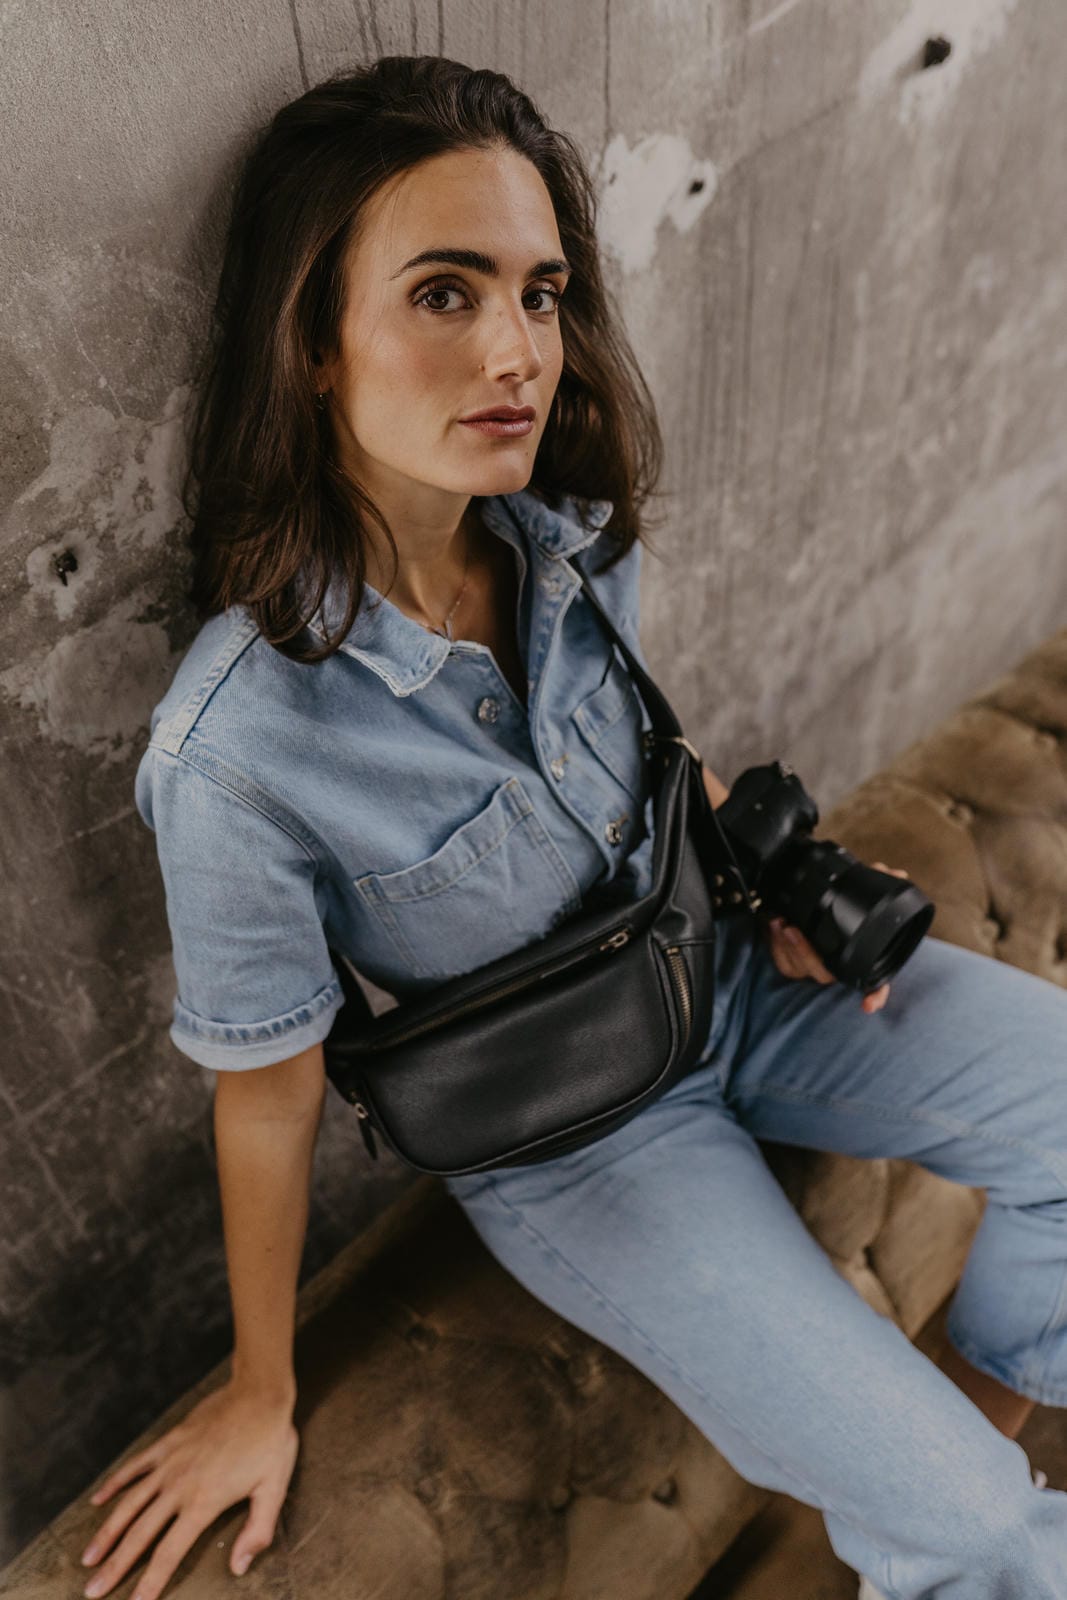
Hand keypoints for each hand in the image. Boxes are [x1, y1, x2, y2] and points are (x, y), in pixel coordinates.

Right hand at [79, 1380, 298, 1598]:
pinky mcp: (168, 1442)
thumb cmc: (270, 1443)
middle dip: (115, 1566)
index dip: (150, 1582)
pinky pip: (135, 1466)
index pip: (169, 1552)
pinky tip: (98, 1499)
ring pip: (129, 1503)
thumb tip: (238, 1568)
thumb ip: (257, 1531)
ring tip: (88, 1557)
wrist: (259, 1393)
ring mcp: (170, 1463)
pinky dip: (115, 1483)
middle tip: (92, 1591)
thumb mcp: (274, 1489)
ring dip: (107, 1532)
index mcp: (204, 1503)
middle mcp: (179, 1486)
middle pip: (139, 1534)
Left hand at [758, 861, 910, 1014]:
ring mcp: (813, 966)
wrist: (806, 906)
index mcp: (858, 957)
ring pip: (800, 969)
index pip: (874, 983)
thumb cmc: (836, 907)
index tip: (869, 1003)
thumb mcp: (857, 892)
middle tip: (792, 930)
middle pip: (825, 974)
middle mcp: (836, 966)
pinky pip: (784, 964)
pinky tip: (772, 927)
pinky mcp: (793, 962)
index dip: (875, 994)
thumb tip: (895, 874)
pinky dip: (776, 947)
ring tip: (779, 924)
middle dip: (806, 954)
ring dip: (787, 948)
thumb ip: (878, 881)